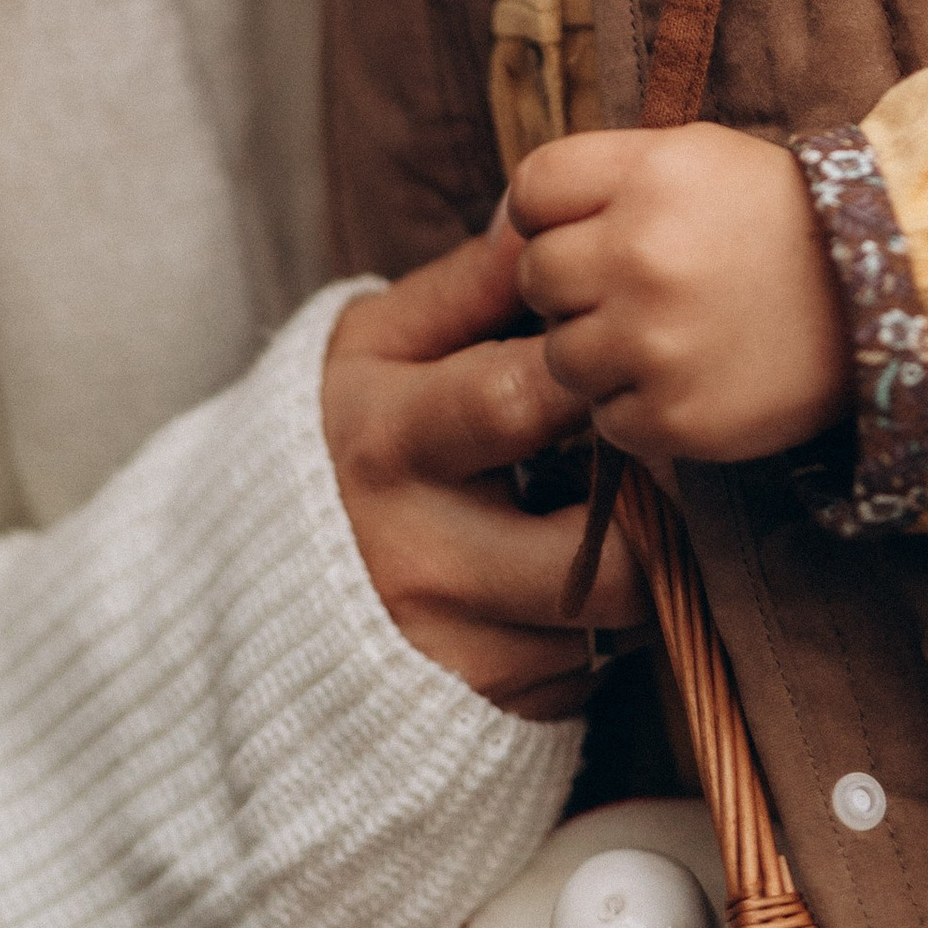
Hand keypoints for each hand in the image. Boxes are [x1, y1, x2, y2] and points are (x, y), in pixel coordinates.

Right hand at [323, 218, 646, 723]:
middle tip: (663, 456)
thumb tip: (543, 221)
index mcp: (387, 440)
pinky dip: (605, 623)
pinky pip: (593, 666)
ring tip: (622, 512)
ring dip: (643, 562)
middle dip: (655, 500)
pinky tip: (574, 576)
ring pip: (615, 613)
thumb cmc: (345, 434)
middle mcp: (417, 556)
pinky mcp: (489, 706)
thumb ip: (468, 285)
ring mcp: (454, 646)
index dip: (596, 372)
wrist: (263, 582)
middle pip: (602, 546)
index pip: (520, 398)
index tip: (625, 354)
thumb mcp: (378, 344)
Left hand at [509, 124, 848, 471]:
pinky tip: (690, 379)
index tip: (590, 229)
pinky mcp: (676, 418)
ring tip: (666, 337)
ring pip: (561, 357)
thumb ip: (603, 176)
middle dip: (574, 287)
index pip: (531, 190)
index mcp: (646, 175)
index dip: (552, 214)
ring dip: (600, 353)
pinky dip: (638, 409)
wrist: (889, 299)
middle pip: (538, 277)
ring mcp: (655, 342)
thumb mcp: (696, 158)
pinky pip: (608, 420)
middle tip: (636, 290)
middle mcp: (640, 254)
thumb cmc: (778, 220)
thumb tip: (504, 220)